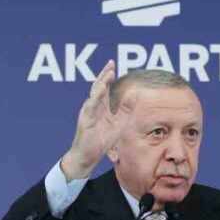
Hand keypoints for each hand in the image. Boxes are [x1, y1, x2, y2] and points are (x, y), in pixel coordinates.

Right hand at [60, 60, 125, 179]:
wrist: (88, 156)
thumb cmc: (101, 141)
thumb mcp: (118, 124)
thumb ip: (125, 110)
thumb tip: (134, 95)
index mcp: (101, 106)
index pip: (104, 88)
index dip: (108, 76)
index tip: (113, 66)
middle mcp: (93, 106)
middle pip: (98, 86)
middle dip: (104, 75)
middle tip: (111, 63)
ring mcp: (88, 112)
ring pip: (94, 93)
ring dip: (101, 82)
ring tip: (108, 73)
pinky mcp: (85, 119)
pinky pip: (91, 106)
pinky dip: (96, 96)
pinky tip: (101, 89)